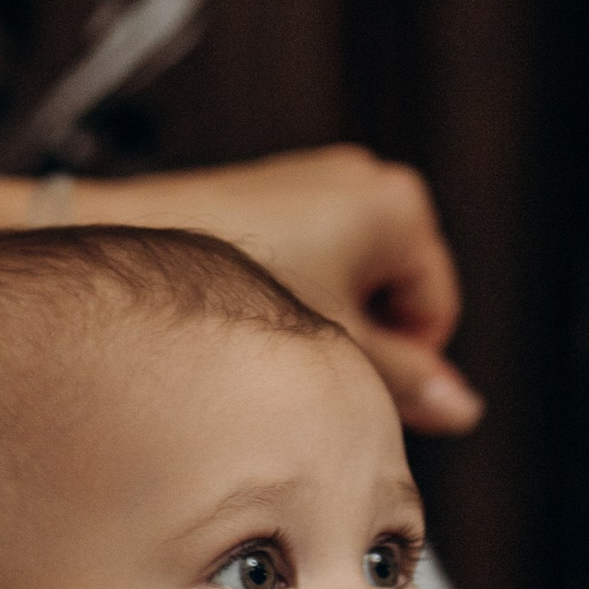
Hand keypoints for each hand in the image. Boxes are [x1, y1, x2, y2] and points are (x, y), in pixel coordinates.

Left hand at [103, 146, 482, 433]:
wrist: (126, 254)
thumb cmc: (229, 299)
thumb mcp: (337, 350)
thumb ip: (406, 381)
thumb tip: (461, 407)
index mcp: (397, 205)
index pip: (435, 312)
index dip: (402, 365)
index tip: (354, 390)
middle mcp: (360, 181)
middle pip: (391, 295)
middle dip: (360, 342)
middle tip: (308, 374)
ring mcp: (309, 182)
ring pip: (345, 283)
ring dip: (321, 327)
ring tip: (269, 348)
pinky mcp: (263, 196)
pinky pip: (305, 262)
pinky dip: (289, 302)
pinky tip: (243, 328)